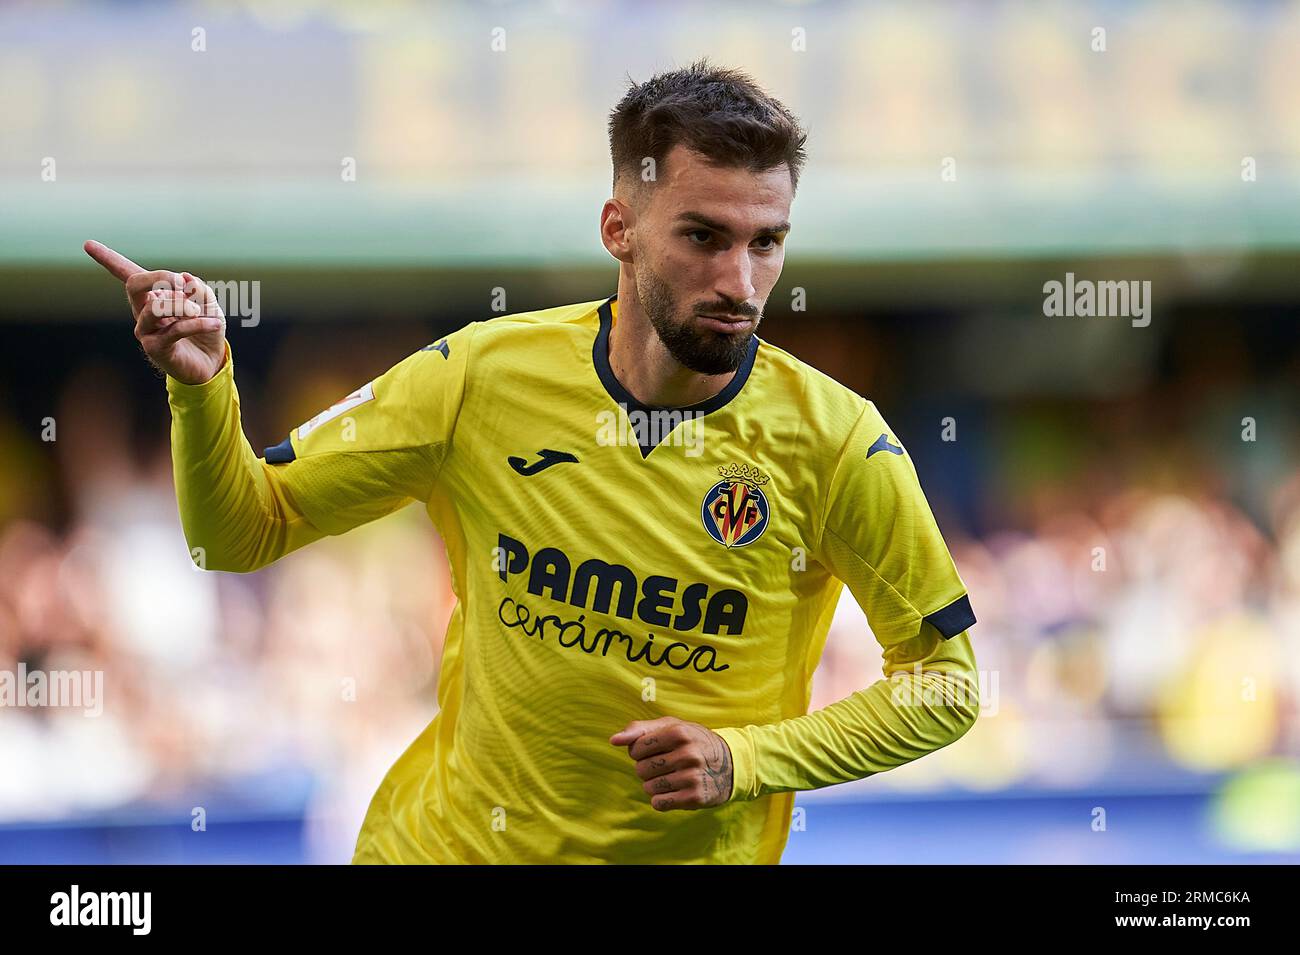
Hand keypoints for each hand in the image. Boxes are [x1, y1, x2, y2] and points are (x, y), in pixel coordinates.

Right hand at [83, 239, 226, 384]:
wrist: (211, 362)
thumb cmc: (206, 329)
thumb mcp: (208, 304)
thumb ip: (198, 289)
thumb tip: (185, 278)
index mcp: (152, 295)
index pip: (126, 274)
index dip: (107, 259)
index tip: (87, 243)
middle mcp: (142, 311)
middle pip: (134, 284)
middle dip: (160, 277)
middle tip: (182, 283)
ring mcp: (145, 330)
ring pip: (154, 307)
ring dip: (181, 305)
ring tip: (199, 311)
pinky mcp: (154, 348)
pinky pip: (174, 329)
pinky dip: (197, 323)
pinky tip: (214, 324)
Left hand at [609, 716, 733, 810]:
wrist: (730, 764)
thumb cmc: (693, 741)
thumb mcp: (671, 726)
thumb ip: (640, 730)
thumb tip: (613, 740)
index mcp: (679, 732)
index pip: (636, 748)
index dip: (640, 751)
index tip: (656, 750)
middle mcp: (687, 754)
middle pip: (641, 769)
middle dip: (647, 769)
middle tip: (666, 764)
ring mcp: (692, 777)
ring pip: (649, 788)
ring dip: (655, 785)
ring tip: (672, 777)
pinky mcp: (695, 798)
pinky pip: (659, 803)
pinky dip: (661, 799)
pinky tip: (675, 791)